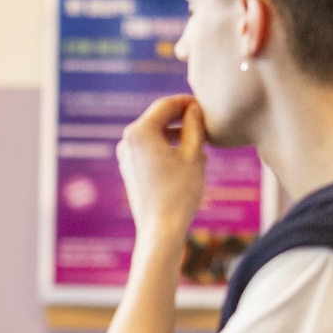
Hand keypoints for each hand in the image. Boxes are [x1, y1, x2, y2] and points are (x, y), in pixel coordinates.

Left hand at [116, 94, 205, 241]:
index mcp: (140, 131)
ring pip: (155, 135)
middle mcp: (127, 140)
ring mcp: (126, 155)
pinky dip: (167, 149)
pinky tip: (187, 160)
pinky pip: (150, 150)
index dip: (187, 102)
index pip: (166, 105)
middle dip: (183, 120)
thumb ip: (194, 126)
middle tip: (206, 124)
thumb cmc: (180, 192)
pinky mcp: (130, 169)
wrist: (161, 229)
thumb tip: (194, 109)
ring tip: (201, 145)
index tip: (206, 106)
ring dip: (177, 135)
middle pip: (159, 119)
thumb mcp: (193, 154)